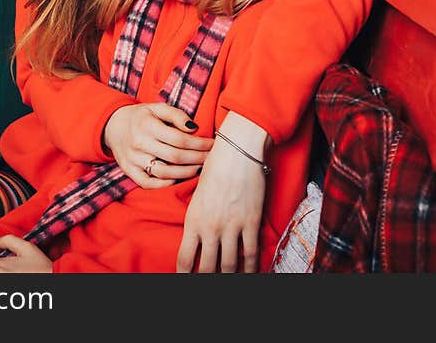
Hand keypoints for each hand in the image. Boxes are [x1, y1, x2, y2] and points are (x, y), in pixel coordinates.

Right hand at [103, 103, 212, 188]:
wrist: (113, 126)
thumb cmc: (141, 117)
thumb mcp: (157, 108)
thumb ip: (176, 115)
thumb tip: (194, 129)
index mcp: (147, 125)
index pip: (180, 139)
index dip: (200, 144)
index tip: (213, 145)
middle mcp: (139, 143)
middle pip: (175, 156)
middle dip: (197, 159)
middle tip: (211, 159)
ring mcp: (133, 159)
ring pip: (163, 172)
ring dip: (185, 173)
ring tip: (199, 169)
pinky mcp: (128, 170)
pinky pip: (147, 183)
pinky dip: (163, 184)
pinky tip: (177, 178)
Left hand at [176, 111, 269, 272]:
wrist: (237, 152)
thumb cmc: (215, 169)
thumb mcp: (198, 196)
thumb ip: (198, 219)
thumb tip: (200, 239)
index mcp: (193, 220)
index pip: (185, 259)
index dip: (185, 275)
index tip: (186, 281)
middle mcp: (210, 228)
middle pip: (207, 269)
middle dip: (207, 280)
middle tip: (209, 283)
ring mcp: (231, 227)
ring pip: (229, 265)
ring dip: (229, 276)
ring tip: (229, 280)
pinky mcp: (250, 223)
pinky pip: (251, 254)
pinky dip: (251, 268)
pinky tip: (250, 274)